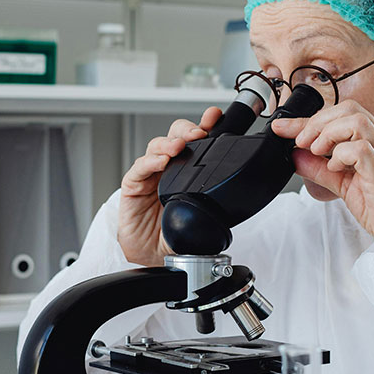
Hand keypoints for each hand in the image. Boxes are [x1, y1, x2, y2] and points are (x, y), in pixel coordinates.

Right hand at [118, 107, 222, 265]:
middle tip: (198, 134)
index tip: (214, 116)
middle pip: (175, 136)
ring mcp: (150, 175)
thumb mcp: (204, 216)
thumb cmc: (175, 234)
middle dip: (187, 130)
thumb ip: (217, 202)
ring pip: (157, 147)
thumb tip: (240, 193)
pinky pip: (139, 169)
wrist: (154, 256)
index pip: (196, 142)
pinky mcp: (133, 186)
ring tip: (179, 146)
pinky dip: (150, 162)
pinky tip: (160, 162)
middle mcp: (169, 168)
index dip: (205, 125)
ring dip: (169, 143)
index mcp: (188, 171)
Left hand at [271, 101, 373, 253]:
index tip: (284, 128)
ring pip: (356, 121)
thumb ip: (320, 168)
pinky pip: (361, 149)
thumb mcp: (343, 183)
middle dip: (318, 122)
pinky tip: (335, 167)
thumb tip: (295, 156)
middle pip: (350, 109)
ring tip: (318, 152)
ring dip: (329, 133)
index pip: (343, 115)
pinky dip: (341, 154)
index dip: (309, 120)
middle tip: (301, 142)